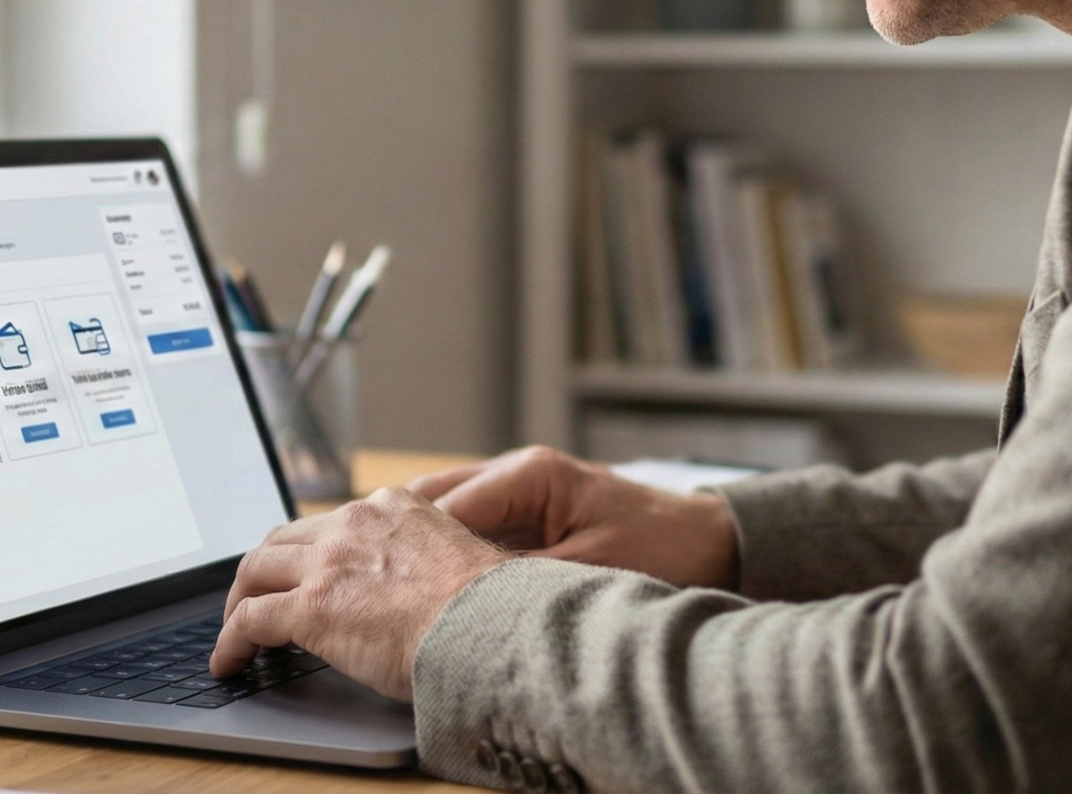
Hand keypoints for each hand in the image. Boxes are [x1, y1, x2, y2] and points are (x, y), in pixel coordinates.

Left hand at [211, 487, 507, 701]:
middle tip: (254, 597)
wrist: (488, 625)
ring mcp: (328, 563)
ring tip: (234, 631)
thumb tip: (419, 591)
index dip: (308, 551)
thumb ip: (424, 560)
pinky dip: (231, 641)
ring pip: (255, 571)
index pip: (330, 522)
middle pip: (283, 539)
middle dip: (264, 570)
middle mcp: (354, 523)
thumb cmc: (487, 607)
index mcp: (392, 507)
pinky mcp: (310, 607)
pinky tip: (228, 662)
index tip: (302, 571)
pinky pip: (249, 620)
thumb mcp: (455, 559)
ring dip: (238, 600)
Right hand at [408, 445, 739, 588]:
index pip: (447, 506)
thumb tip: (461, 599)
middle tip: (361, 579)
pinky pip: (468, 528)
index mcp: (530, 474)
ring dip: (415, 546)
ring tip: (376, 583)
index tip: (375, 578)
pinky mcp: (527, 513)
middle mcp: (517, 472)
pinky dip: (443, 554)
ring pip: (443, 512)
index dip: (408, 546)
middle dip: (396, 539)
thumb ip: (523, 579)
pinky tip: (420, 585)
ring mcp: (519, 490)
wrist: (711, 541)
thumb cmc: (663, 549)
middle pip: (432, 500)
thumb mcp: (590, 570)